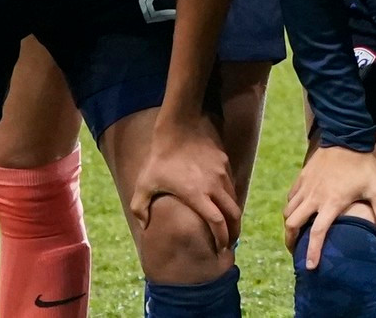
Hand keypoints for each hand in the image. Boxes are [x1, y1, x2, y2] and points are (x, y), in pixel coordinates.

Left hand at [126, 122, 239, 253]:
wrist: (180, 127)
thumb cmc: (160, 158)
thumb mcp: (144, 184)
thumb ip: (141, 209)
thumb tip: (144, 227)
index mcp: (197, 195)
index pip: (217, 222)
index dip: (221, 238)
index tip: (220, 249)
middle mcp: (214, 186)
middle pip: (233, 213)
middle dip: (234, 231)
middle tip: (229, 243)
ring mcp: (222, 173)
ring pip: (234, 199)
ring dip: (233, 215)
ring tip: (228, 226)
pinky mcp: (225, 163)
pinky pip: (231, 185)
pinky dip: (230, 199)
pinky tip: (222, 203)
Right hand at [285, 146, 375, 267]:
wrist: (347, 136)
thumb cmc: (363, 165)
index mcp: (331, 203)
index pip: (318, 233)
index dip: (312, 252)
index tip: (310, 266)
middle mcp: (314, 197)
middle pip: (293, 224)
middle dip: (291, 241)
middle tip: (295, 250)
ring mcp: (306, 187)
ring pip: (288, 211)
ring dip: (289, 225)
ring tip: (294, 234)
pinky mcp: (302, 177)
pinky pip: (290, 197)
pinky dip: (290, 207)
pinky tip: (296, 210)